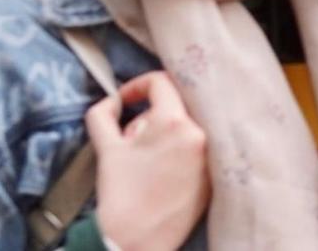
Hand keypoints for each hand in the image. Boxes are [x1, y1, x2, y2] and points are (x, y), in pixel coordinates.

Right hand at [90, 72, 210, 250]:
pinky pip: (198, 148)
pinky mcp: (214, 175)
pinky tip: (162, 171)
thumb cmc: (119, 196)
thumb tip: (113, 100)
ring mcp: (210, 155)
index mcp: (174, 122)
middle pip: (176, 104)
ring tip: (146, 158)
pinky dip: (180, 150)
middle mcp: (200, 134)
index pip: (162, 82)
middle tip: (132, 138)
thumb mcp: (106, 149)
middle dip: (150, 114)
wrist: (136, 243)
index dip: (138, 86)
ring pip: (188, 125)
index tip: (125, 103)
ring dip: (165, 133)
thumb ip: (104, 114)